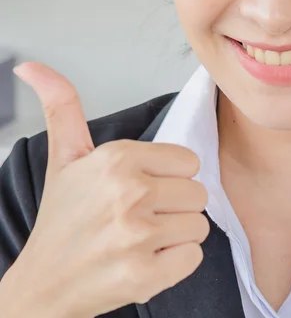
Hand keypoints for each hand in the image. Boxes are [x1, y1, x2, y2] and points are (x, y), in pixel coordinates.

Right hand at [9, 62, 209, 316]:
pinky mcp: (143, 275)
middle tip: (139, 217)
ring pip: (199, 225)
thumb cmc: (62, 220)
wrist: (42, 286)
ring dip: (176, 235)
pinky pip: (194, 256)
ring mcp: (136, 235)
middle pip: (198, 192)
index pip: (190, 161)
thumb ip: (62, 105)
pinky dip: (175, 263)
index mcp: (118, 158)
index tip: (142, 189)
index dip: (169, 178)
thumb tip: (31, 65)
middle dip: (175, 206)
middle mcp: (129, 192)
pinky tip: (145, 261)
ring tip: (140, 239)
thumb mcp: (64, 157)